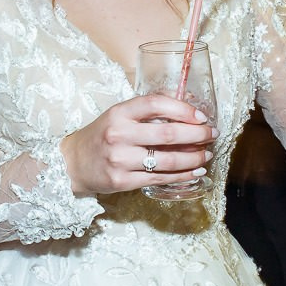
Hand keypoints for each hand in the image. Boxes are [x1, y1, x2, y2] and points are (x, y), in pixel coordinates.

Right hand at [60, 94, 214, 195]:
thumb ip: (146, 111)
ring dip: (194, 158)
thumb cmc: (101, 136)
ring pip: (168, 160)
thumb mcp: (118, 115)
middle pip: (168, 134)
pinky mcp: (123, 181)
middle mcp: (119, 135)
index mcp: (119, 113)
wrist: (73, 164)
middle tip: (212, 134)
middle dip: (197, 135)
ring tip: (206, 155)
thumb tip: (186, 108)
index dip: (182, 109)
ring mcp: (120, 160)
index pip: (155, 104)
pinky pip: (160, 178)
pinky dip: (183, 176)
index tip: (200, 115)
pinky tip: (195, 171)